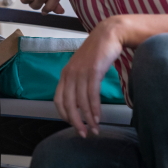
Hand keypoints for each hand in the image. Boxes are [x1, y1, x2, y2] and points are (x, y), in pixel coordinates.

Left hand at [54, 18, 124, 136]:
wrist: (109, 33)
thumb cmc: (98, 52)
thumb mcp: (83, 67)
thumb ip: (79, 82)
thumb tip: (82, 102)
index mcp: (65, 74)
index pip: (58, 100)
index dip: (64, 115)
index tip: (73, 125)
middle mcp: (70, 74)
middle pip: (69, 104)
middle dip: (76, 122)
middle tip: (83, 134)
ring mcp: (81, 72)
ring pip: (81, 102)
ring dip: (88, 118)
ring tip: (95, 129)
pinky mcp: (93, 71)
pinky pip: (92, 95)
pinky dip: (94, 109)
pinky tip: (98, 118)